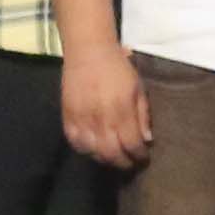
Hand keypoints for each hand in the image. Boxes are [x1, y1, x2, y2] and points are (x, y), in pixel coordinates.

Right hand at [62, 45, 154, 168]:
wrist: (88, 51)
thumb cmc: (118, 68)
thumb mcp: (138, 88)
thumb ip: (142, 115)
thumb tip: (146, 139)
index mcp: (121, 110)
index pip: (132, 144)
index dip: (139, 155)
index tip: (143, 157)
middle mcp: (101, 118)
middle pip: (112, 153)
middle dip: (123, 162)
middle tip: (130, 163)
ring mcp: (82, 119)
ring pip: (93, 152)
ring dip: (105, 159)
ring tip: (113, 156)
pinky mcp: (68, 116)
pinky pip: (75, 143)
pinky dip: (85, 150)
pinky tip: (94, 148)